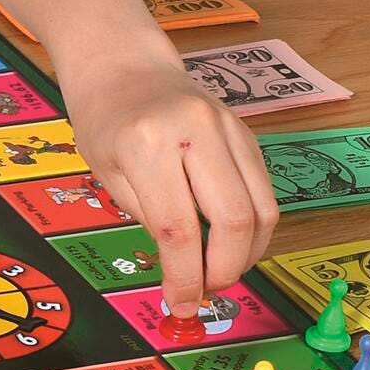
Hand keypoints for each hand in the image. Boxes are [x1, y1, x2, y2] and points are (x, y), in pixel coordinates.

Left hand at [56, 40, 279, 314]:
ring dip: (248, 254)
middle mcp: (196, 132)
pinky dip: (254, 227)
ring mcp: (229, 129)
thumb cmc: (105, 118)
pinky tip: (232, 243)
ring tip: (220, 270)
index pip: (179, 229)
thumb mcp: (107, 172)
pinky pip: (264, 191)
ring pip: (263, 209)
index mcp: (148, 144)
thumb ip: (149, 218)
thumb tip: (184, 270)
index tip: (182, 304)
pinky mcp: (248, 133)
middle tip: (206, 290)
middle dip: (225, 270)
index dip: (185, 278)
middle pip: (234, 221)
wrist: (125, 64)